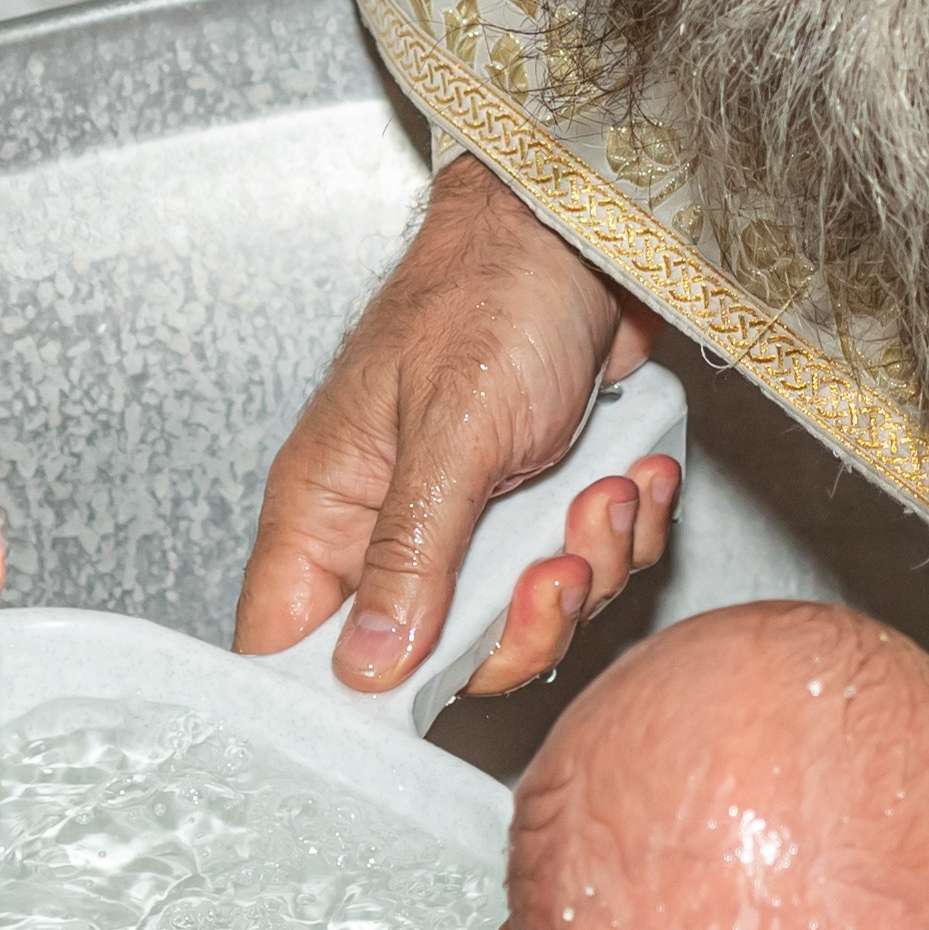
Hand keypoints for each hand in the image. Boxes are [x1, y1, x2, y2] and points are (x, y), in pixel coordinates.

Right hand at [236, 154, 681, 695]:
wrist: (584, 230)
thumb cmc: (494, 294)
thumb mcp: (453, 432)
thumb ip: (410, 554)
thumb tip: (368, 668)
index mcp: (329, 507)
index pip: (292, 646)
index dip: (346, 696)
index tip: (419, 699)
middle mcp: (390, 525)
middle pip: (436, 658)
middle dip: (522, 624)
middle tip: (560, 565)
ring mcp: (470, 519)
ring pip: (524, 619)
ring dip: (588, 568)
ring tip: (609, 494)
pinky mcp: (539, 504)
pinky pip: (582, 570)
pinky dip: (623, 534)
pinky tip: (636, 478)